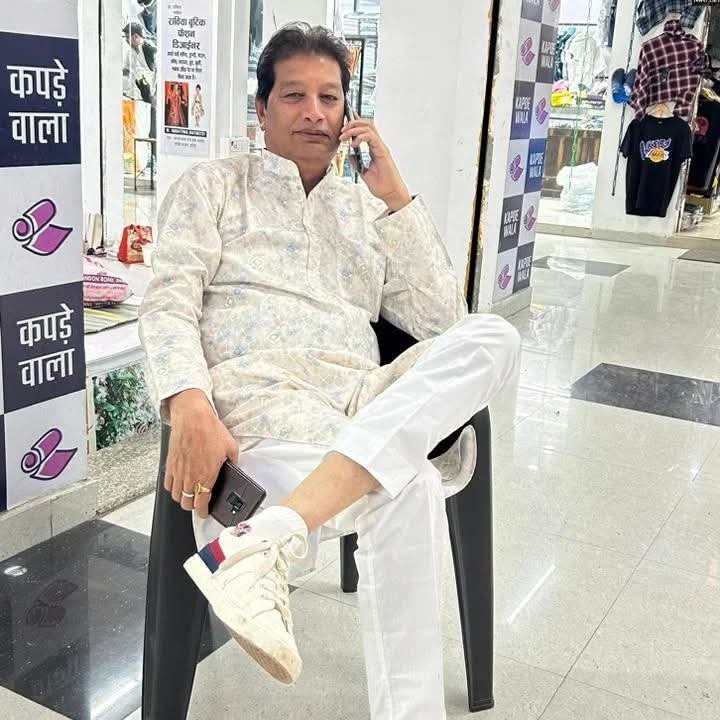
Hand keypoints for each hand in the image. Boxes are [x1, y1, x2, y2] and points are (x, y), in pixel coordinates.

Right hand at [165, 389, 238, 518]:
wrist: (192, 417)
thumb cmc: (210, 430)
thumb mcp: (231, 447)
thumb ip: (233, 461)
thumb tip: (234, 466)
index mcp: (206, 476)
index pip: (201, 504)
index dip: (203, 512)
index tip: (205, 512)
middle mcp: (190, 477)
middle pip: (186, 504)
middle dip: (193, 506)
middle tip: (199, 502)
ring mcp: (178, 471)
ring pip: (176, 496)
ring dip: (183, 498)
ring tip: (190, 493)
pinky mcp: (170, 464)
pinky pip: (168, 484)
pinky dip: (173, 487)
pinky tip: (179, 483)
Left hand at [339, 118, 411, 211]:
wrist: (391, 194)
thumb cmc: (382, 185)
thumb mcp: (364, 172)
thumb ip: (357, 163)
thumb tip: (350, 155)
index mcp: (375, 149)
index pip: (365, 130)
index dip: (354, 126)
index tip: (343, 130)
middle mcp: (378, 146)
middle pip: (367, 125)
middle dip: (353, 123)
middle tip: (342, 131)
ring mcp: (381, 148)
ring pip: (369, 128)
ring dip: (354, 128)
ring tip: (345, 136)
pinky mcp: (383, 152)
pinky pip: (372, 137)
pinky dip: (361, 137)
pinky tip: (354, 144)